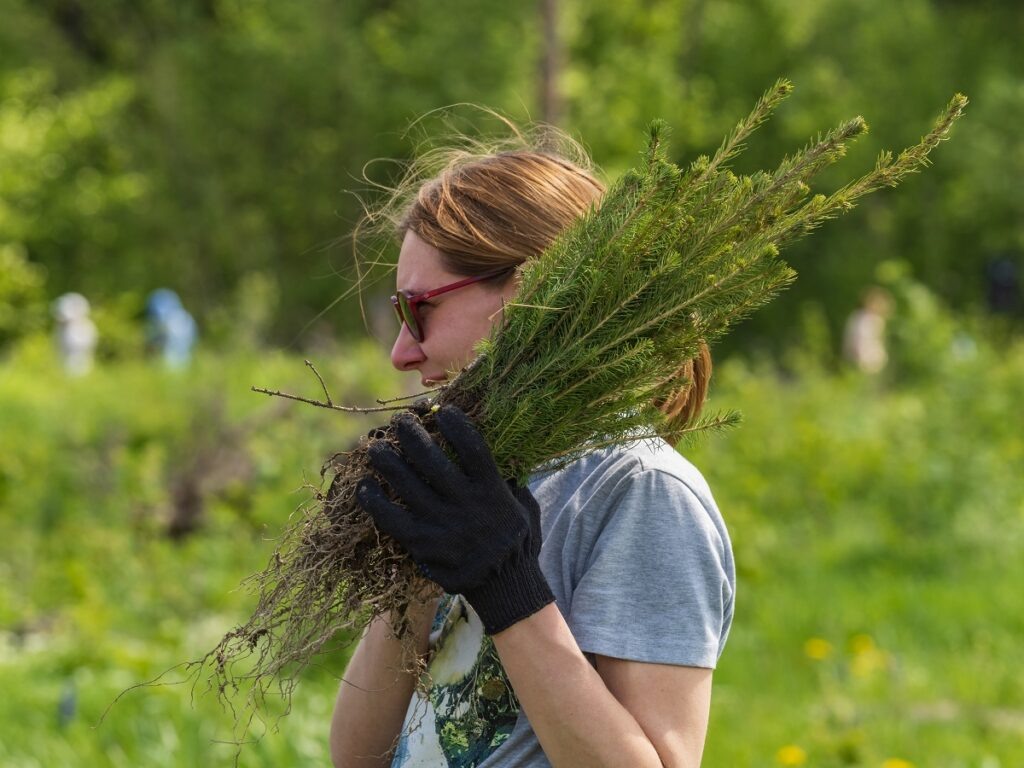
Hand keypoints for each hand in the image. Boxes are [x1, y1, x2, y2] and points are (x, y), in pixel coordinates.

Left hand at [356, 405, 553, 633]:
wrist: (505, 588)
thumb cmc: (516, 541)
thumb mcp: (524, 505)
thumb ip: (510, 478)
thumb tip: (502, 445)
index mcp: (493, 491)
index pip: (472, 447)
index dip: (455, 424)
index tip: (441, 410)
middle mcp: (467, 506)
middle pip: (431, 460)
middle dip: (411, 435)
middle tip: (399, 422)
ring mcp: (443, 526)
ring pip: (406, 485)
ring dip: (387, 460)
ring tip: (375, 446)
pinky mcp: (423, 546)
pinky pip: (391, 519)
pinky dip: (374, 501)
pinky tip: (365, 486)